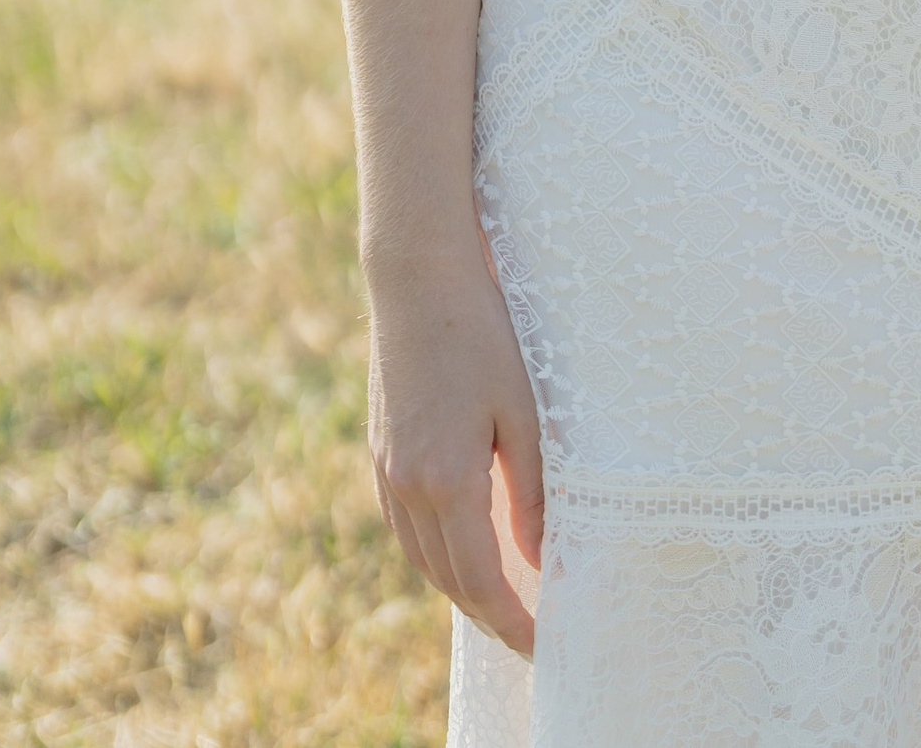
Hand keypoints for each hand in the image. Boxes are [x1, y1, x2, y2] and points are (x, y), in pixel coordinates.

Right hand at [363, 241, 543, 655]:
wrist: (417, 277)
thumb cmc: (482, 333)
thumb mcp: (523, 410)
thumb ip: (531, 491)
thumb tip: (539, 557)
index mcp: (447, 481)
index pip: (482, 581)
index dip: (510, 621)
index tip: (540, 643)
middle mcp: (408, 487)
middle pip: (449, 578)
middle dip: (487, 614)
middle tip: (526, 632)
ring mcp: (387, 470)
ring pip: (422, 557)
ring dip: (458, 587)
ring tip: (498, 602)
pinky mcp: (381, 451)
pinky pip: (404, 526)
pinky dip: (433, 552)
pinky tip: (457, 548)